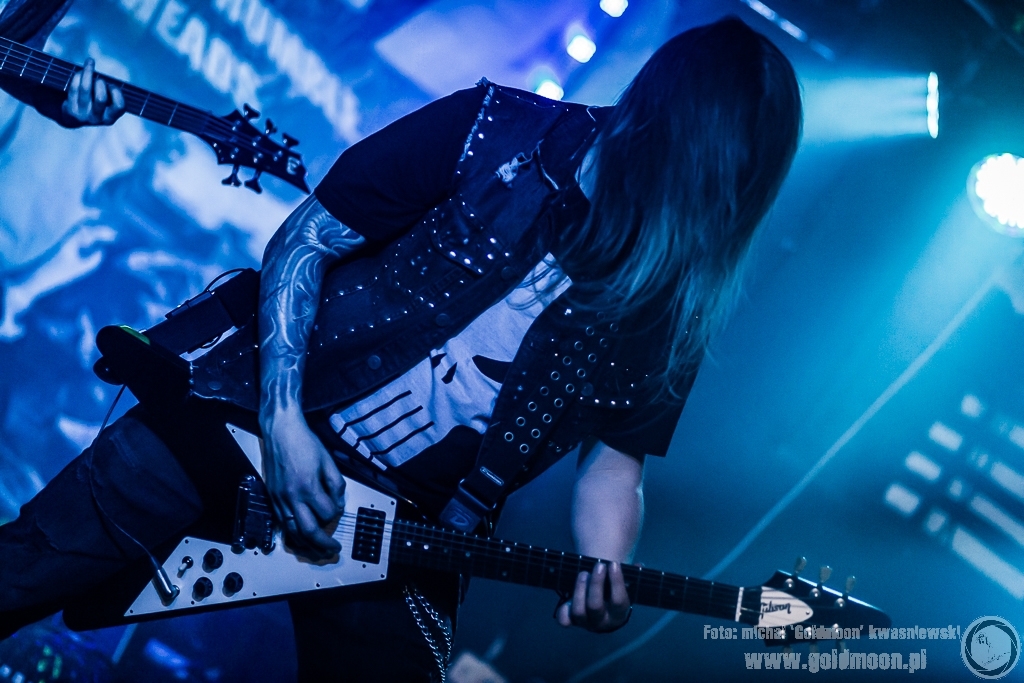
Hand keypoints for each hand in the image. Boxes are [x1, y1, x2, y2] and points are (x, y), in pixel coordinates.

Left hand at [61, 58, 124, 126]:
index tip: (111, 86)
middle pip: (101, 98)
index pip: (119, 105)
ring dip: (88, 72)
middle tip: (99, 80)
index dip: (116, 92)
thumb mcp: (106, 105)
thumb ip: (110, 92)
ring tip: (90, 62)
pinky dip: (78, 76)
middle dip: (100, 83)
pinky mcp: (70, 110)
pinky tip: (81, 71)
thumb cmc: (94, 105)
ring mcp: (82, 115)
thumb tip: (104, 72)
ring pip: (85, 89)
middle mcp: (97, 119)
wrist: (73, 119)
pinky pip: (74, 87)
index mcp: (110, 118)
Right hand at [261, 410, 345, 558]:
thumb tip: (338, 502)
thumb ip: (336, 484)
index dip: (336, 513)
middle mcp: (292, 496)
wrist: (281, 430)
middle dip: (323, 545)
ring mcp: (280, 498)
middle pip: (309, 531)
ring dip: (306, 545)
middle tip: (332, 550)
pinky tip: (299, 537)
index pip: (327, 513)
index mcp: (309, 486)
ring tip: (317, 551)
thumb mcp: (328, 460)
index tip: (338, 509)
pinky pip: (282, 523)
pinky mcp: (273, 497)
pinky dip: (292, 534)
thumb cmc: (303, 442)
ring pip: (292, 532)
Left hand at [555, 561, 631, 632]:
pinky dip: (564, 609)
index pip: (619, 601)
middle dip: (596, 583)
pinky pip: (564, 619)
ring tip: (584, 573)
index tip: (614, 563)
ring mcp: (585, 623)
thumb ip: (632, 576)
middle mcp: (602, 622)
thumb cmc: (615, 591)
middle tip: (598, 565)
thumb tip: (639, 565)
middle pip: (595, 606)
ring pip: (578, 611)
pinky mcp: (571, 621)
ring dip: (579, 590)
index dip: (616, 581)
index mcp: (618, 614)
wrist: (603, 607)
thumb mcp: (626, 585)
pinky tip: (568, 596)